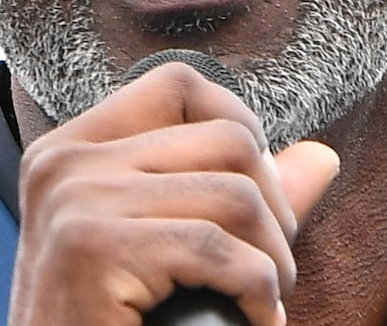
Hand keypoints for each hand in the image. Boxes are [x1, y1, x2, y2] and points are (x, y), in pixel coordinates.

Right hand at [7, 62, 340, 325]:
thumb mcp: (168, 252)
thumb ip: (236, 198)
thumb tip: (322, 156)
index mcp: (70, 151)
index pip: (180, 85)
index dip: (240, 130)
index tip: (252, 204)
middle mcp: (64, 163)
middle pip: (227, 139)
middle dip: (274, 210)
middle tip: (268, 273)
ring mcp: (73, 201)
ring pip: (235, 195)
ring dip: (273, 261)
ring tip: (262, 302)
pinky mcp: (91, 250)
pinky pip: (218, 250)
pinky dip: (259, 294)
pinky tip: (257, 321)